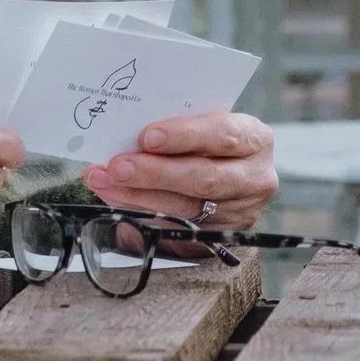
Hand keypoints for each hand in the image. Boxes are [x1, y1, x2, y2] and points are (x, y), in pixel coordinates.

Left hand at [82, 112, 276, 227]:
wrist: (226, 173)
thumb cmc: (208, 139)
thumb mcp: (205, 125)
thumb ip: (179, 127)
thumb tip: (127, 128)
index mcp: (254, 138)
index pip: (222, 134)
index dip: (184, 136)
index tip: (147, 137)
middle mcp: (255, 177)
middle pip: (204, 177)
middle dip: (155, 172)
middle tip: (118, 167)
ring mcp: (240, 211)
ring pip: (187, 208)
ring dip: (138, 196)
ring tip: (105, 182)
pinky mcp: (220, 236)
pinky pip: (177, 228)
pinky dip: (142, 213)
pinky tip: (117, 200)